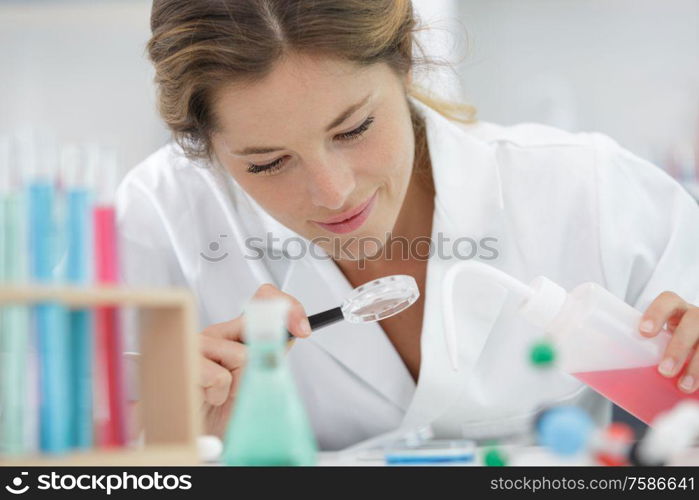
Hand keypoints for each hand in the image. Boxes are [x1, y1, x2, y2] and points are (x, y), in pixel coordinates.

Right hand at [199, 283, 310, 436]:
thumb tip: (294, 331)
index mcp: (236, 332)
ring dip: (240, 383)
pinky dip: (220, 394)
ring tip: (224, 394)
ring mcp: (198, 344)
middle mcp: (217, 333)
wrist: (202, 435)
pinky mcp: (185, 361)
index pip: (265, 299)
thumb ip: (273, 351)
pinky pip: (219, 376)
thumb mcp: (259, 378)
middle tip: (246, 384)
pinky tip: (209, 398)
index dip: (288, 308)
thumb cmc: (227, 409)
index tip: (302, 328)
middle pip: (256, 331)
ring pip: (242, 355)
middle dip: (260, 362)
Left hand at [640, 291, 698, 393]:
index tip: (643, 332)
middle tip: (664, 369)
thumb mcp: (656, 341)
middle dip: (679, 346)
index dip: (657, 312)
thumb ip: (634, 349)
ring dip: (697, 365)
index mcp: (676, 310)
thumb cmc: (667, 346)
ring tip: (683, 386)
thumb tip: (591, 370)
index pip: (668, 300)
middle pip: (694, 322)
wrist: (695, 350)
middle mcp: (697, 317)